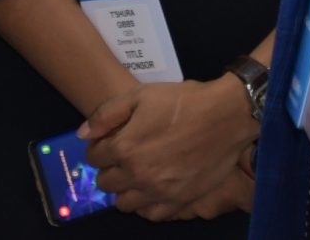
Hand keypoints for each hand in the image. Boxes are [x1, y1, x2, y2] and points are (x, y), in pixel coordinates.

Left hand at [81, 77, 258, 220]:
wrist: (226, 116)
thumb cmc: (182, 101)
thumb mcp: (140, 95)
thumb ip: (106, 114)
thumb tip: (83, 134)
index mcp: (125, 148)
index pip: (94, 158)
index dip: (98, 147)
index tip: (108, 141)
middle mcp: (138, 176)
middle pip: (106, 183)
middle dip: (108, 169)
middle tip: (122, 157)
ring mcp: (159, 192)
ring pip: (124, 204)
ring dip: (124, 189)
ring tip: (136, 174)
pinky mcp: (180, 202)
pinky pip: (151, 215)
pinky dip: (146, 205)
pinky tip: (151, 190)